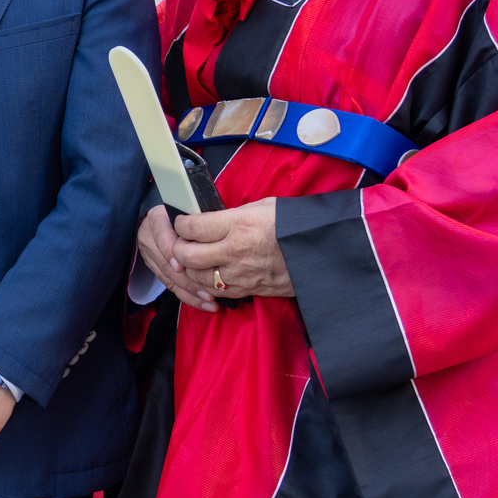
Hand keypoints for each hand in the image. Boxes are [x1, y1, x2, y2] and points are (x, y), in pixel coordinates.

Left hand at [146, 199, 290, 310]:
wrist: (320, 253)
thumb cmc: (293, 225)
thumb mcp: (261, 207)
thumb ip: (231, 215)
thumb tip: (209, 219)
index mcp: (239, 225)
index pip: (193, 228)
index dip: (180, 224)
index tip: (181, 222)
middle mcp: (236, 251)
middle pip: (187, 256)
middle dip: (177, 249)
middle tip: (181, 242)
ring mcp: (241, 274)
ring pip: (198, 277)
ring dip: (190, 268)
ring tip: (193, 258)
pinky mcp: (248, 289)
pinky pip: (217, 291)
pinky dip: (208, 284)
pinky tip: (210, 274)